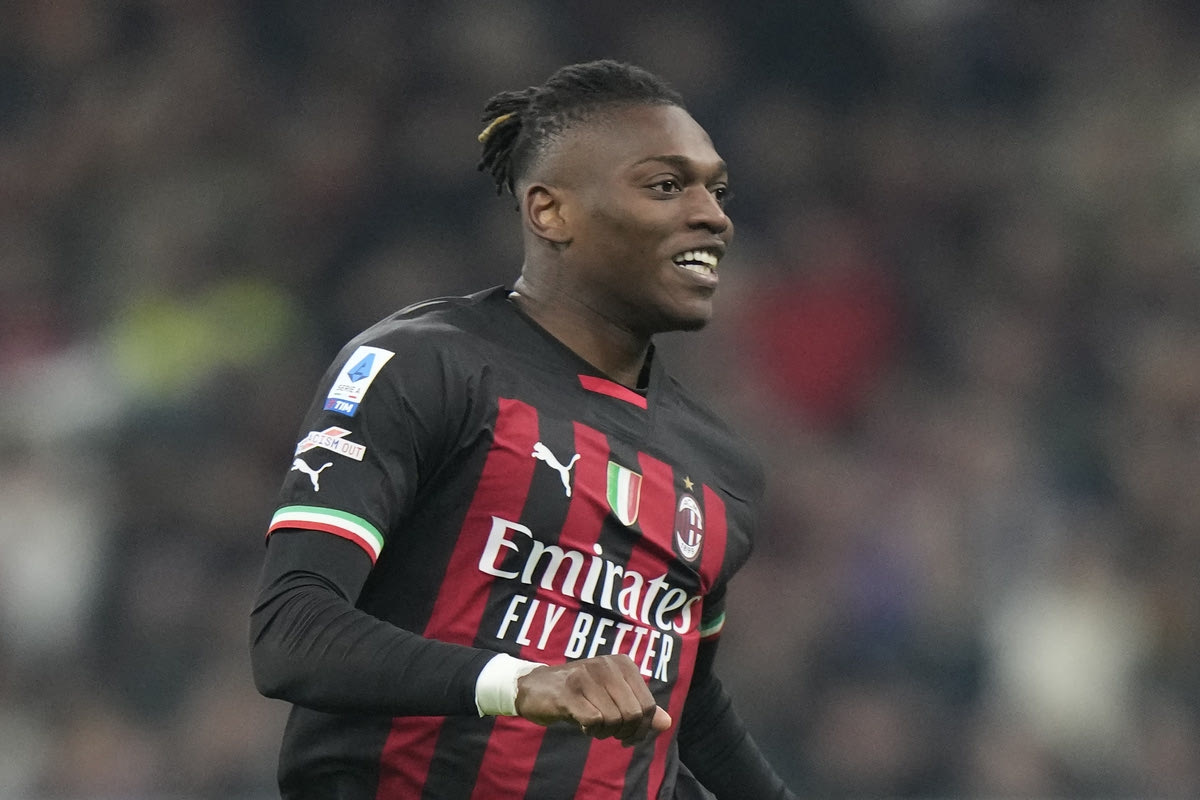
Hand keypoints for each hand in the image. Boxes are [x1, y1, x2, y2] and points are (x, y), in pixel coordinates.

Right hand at [514, 654, 671, 745]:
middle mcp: (607, 665)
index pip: (648, 705)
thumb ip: (640, 708)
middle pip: (633, 714)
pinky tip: (582, 723)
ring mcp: (587, 676)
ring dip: (604, 732)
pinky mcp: (568, 692)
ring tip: (593, 725)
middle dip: (625, 732)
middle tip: (610, 734)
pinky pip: (594, 721)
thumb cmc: (580, 693)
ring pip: (614, 719)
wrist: (535, 687)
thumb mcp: (613, 696)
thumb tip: (666, 723)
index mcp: (623, 664)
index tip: (628, 737)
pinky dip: (590, 730)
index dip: (642, 729)